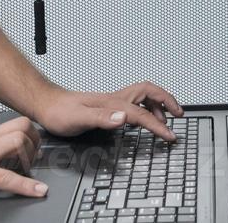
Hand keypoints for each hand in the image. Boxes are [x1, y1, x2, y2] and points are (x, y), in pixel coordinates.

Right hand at [0, 116, 45, 200]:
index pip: (11, 124)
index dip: (26, 135)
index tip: (31, 145)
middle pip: (22, 126)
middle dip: (35, 140)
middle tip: (36, 155)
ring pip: (19, 142)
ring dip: (31, 158)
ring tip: (32, 171)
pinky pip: (8, 178)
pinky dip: (27, 186)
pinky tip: (37, 191)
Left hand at [37, 81, 184, 142]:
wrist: (47, 105)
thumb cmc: (60, 112)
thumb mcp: (80, 118)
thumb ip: (103, 118)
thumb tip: (124, 118)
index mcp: (114, 103)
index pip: (142, 113)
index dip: (158, 125)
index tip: (169, 136)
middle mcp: (116, 99)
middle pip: (149, 92)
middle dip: (167, 101)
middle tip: (179, 114)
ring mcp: (113, 101)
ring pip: (143, 96)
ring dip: (158, 104)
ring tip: (165, 118)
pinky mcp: (108, 106)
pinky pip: (134, 102)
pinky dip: (145, 107)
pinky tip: (141, 117)